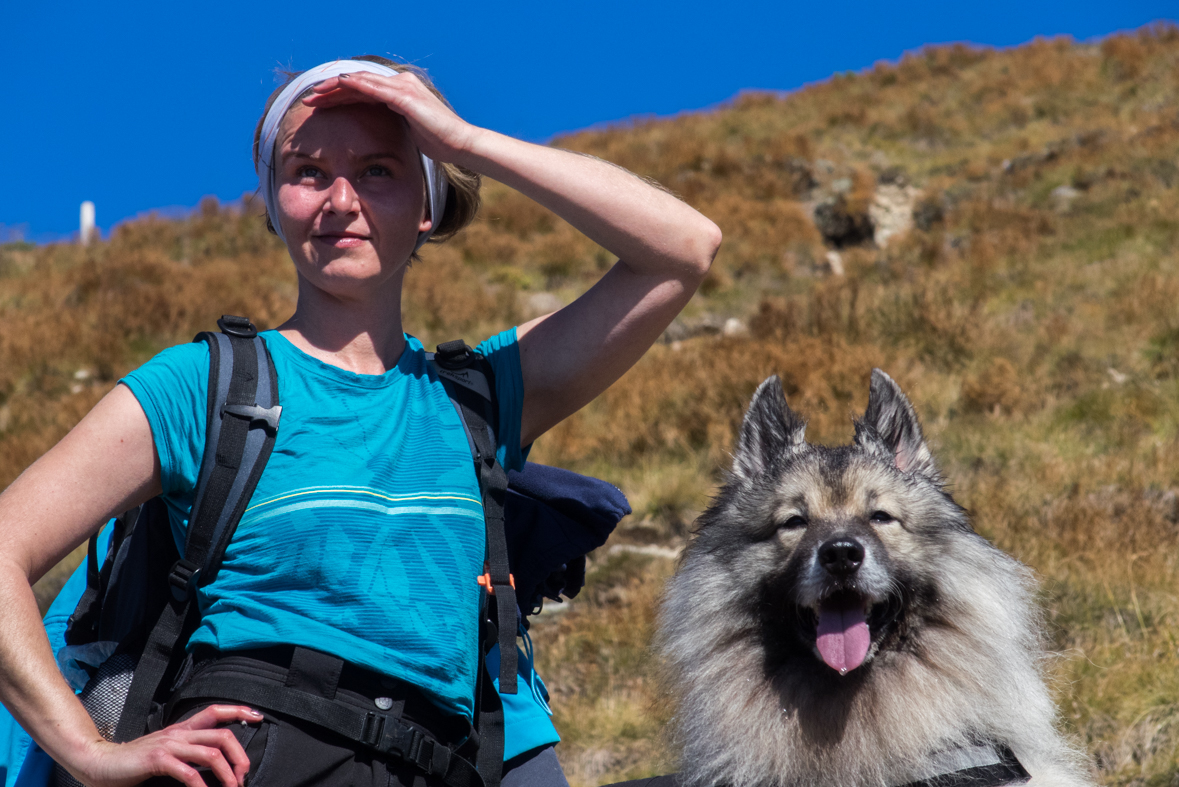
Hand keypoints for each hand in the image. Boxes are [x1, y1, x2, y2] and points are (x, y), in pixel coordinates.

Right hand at [67, 705, 260, 786]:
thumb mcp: (167, 750)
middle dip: (240, 755)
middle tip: (244, 775)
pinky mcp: (158, 759)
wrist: (102, 763)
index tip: (258, 717)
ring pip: (211, 753)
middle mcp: (180, 733)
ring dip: (227, 773)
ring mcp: (169, 745)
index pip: (216, 711)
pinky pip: (188, 772)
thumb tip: (215, 761)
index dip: (239, 711)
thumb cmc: (136, 761)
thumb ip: (188, 751)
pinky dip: (201, 786)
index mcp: (183, 728)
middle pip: (222, 735)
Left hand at [303, 72, 480, 164]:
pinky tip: (334, 89)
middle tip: (309, 98)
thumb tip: (380, 139)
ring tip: (314, 95)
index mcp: (400, 93)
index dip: (341, 97)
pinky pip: (370, 87)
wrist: (460, 144)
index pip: (364, 91)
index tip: (321, 106)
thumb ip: (395, 128)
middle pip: (358, 83)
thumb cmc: (440, 143)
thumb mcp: (411, 133)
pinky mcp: (403, 96)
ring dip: (334, 87)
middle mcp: (400, 85)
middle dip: (331, 91)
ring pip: (359, 82)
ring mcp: (402, 87)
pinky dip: (350, 87)